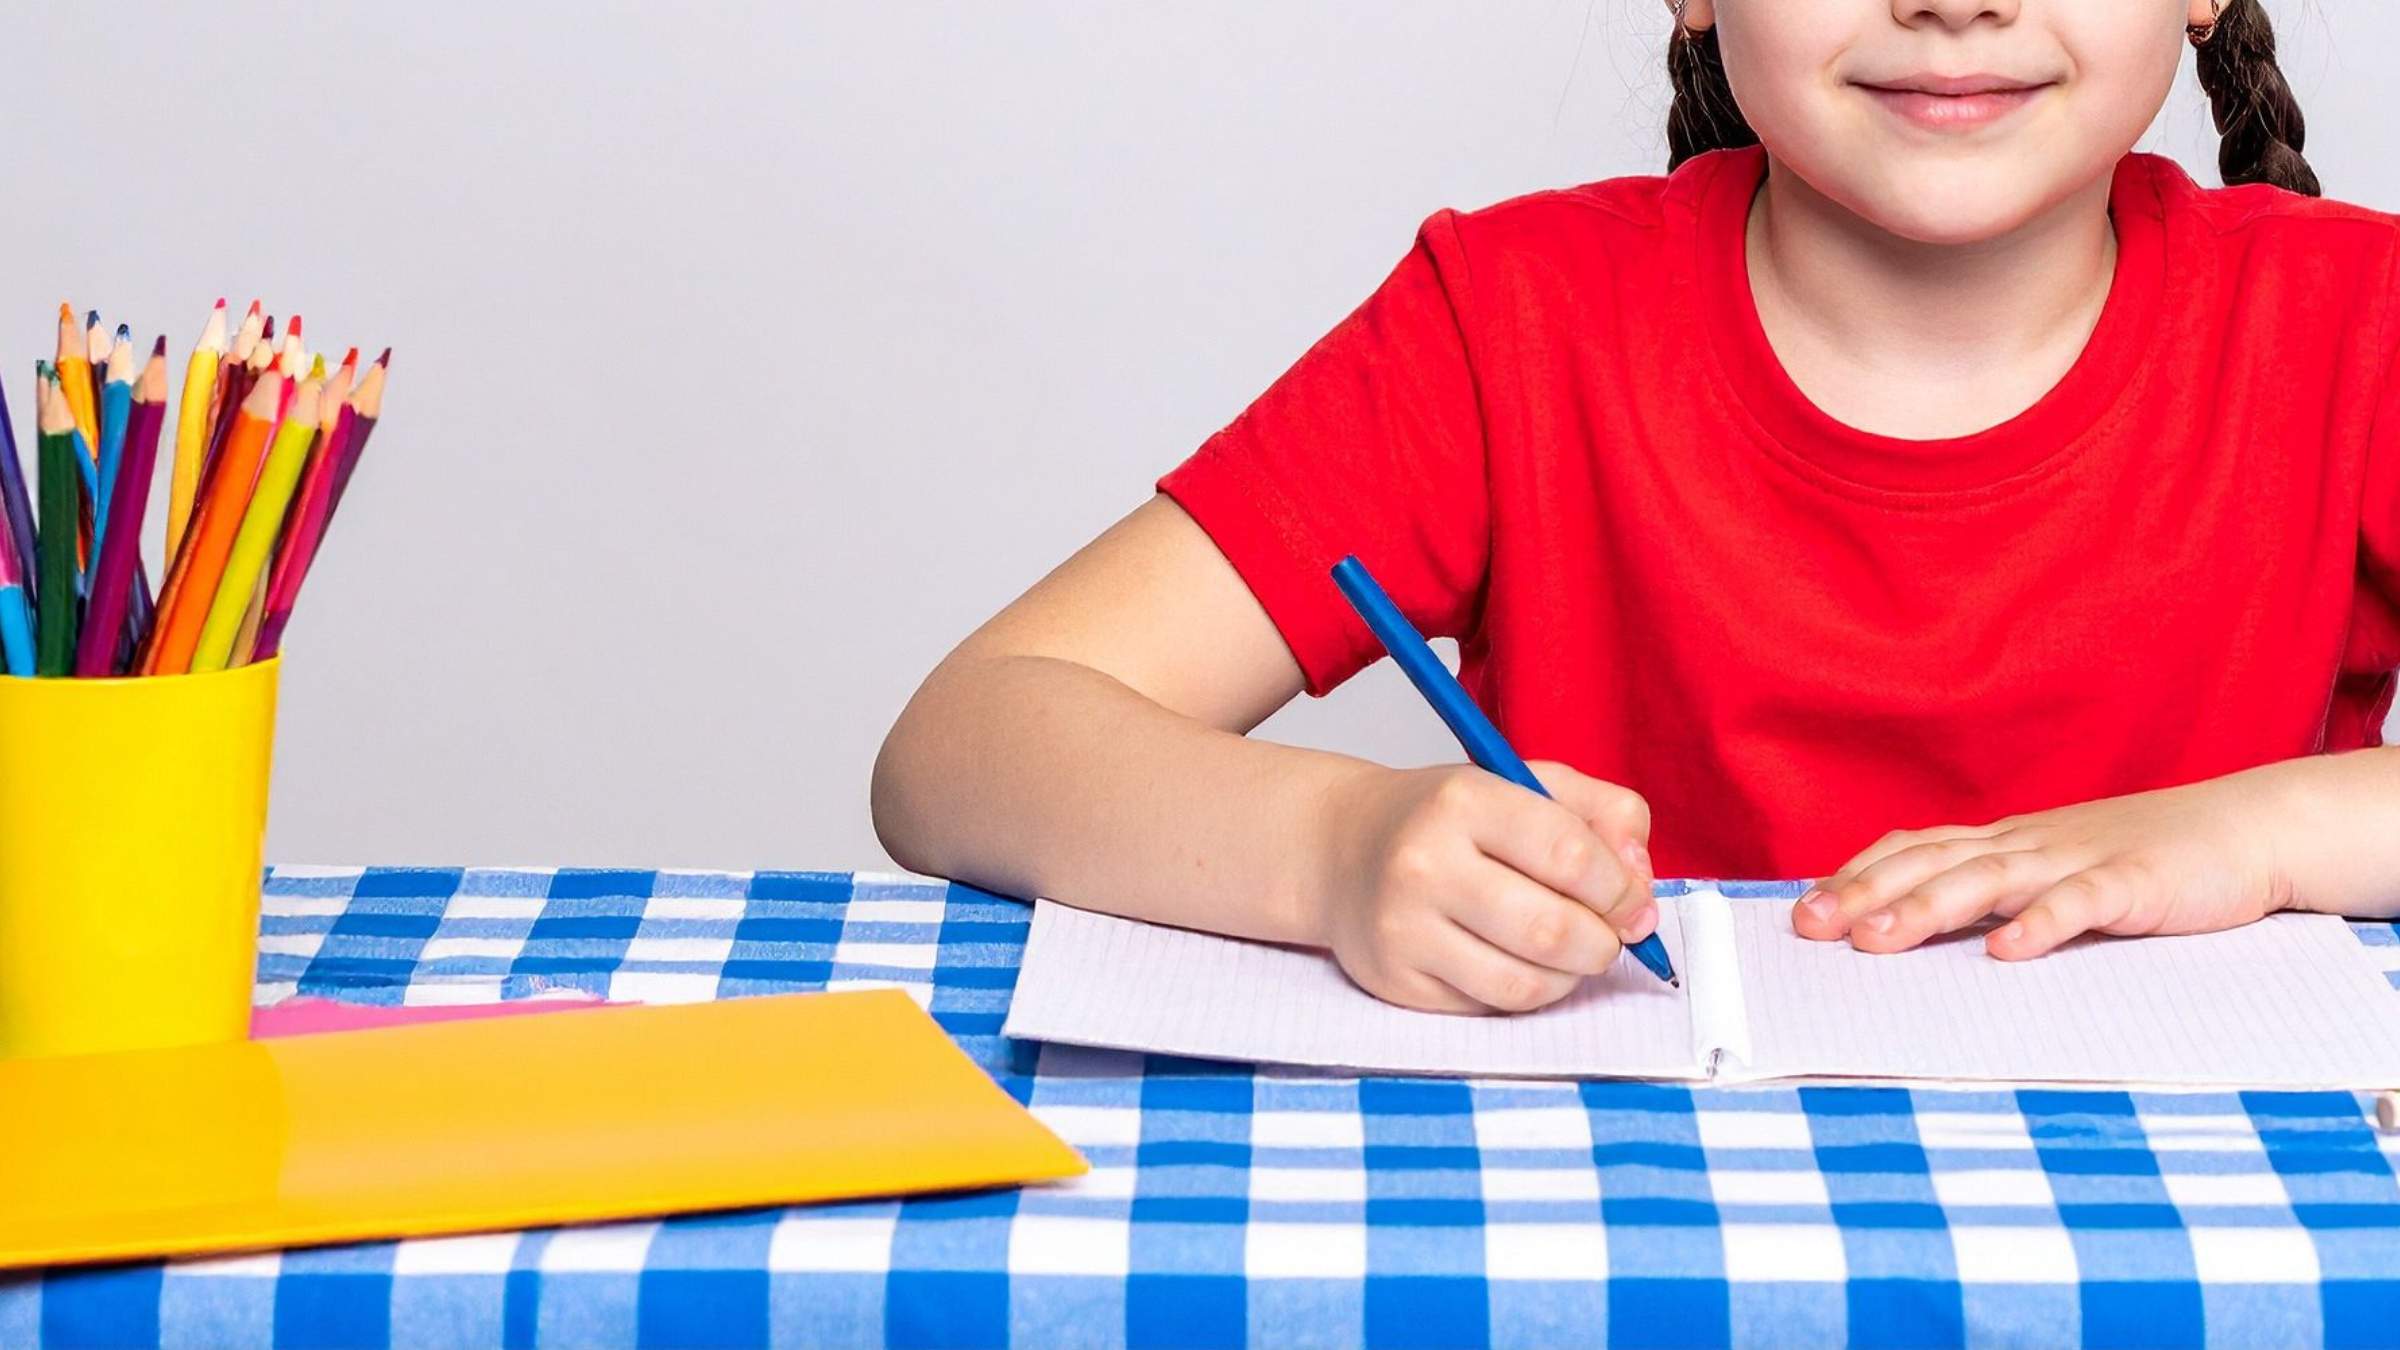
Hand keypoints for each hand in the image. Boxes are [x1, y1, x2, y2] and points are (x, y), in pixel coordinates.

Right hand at [1309, 761, 1657, 1013]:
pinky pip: (1491, 1006)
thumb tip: (1640, 882)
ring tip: (1567, 952)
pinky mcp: (1396, 981)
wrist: (1341, 848)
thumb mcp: (1523, 782)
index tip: (1634, 904)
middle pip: (1553, 931)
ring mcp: (1404, 929)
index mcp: (1464, 801)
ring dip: (1569, 976)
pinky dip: (1524, 991)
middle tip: (1609, 936)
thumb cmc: (1446, 817)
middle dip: (1604, 943)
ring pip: (1526, 983)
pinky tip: (1516, 960)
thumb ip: (1602, 813)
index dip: (1622, 891)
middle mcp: (1424, 864)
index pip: (1571, 857)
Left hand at [1791, 769, 2301, 959]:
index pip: (1914, 848)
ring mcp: (2078, 858)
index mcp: (2006, 841)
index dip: (1856, 875)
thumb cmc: (2140, 858)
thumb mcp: (2054, 869)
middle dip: (1864, 894)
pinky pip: (2080, 902)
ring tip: (1876, 939)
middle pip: (1931, 862)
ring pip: (1988, 878)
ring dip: (1926, 909)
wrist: (2244, 830)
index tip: (1803, 909)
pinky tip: (2006, 951)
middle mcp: (2028, 843)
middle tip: (1810, 927)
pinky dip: (2040, 923)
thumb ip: (1994, 891)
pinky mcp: (2134, 882)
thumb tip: (1917, 925)